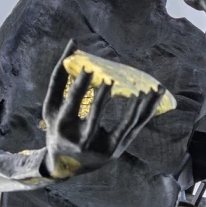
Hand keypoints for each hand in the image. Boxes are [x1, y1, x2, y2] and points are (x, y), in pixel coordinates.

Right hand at [41, 40, 164, 178]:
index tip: (89, 69)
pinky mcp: (117, 149)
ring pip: (123, 125)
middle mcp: (82, 140)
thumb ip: (60, 75)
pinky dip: (146, 111)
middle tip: (111, 80)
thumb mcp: (52, 105)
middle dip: (102, 100)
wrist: (68, 163)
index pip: (72, 104)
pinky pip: (135, 127)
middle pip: (94, 118)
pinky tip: (154, 95)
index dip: (80, 87)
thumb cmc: (58, 126)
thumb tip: (73, 42)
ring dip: (138, 106)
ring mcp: (102, 148)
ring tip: (148, 88)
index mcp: (63, 127)